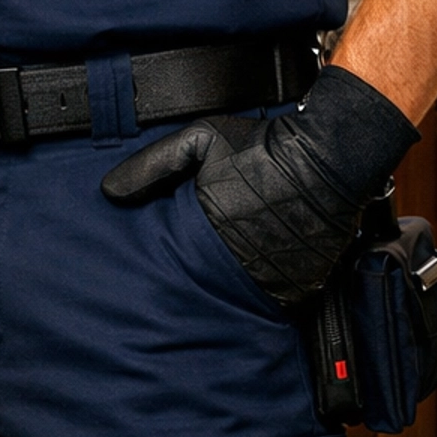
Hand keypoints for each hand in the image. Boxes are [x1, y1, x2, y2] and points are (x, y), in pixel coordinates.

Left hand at [100, 64, 418, 305]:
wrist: (330, 157)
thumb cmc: (262, 147)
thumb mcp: (199, 141)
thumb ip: (152, 165)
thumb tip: (107, 192)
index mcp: (208, 230)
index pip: (174, 263)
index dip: (169, 260)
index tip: (165, 257)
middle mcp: (239, 260)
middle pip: (205, 282)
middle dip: (198, 275)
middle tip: (198, 266)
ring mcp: (273, 276)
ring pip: (240, 292)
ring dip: (234, 280)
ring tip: (234, 263)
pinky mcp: (302, 286)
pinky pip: (276, 295)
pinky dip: (267, 283)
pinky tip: (264, 263)